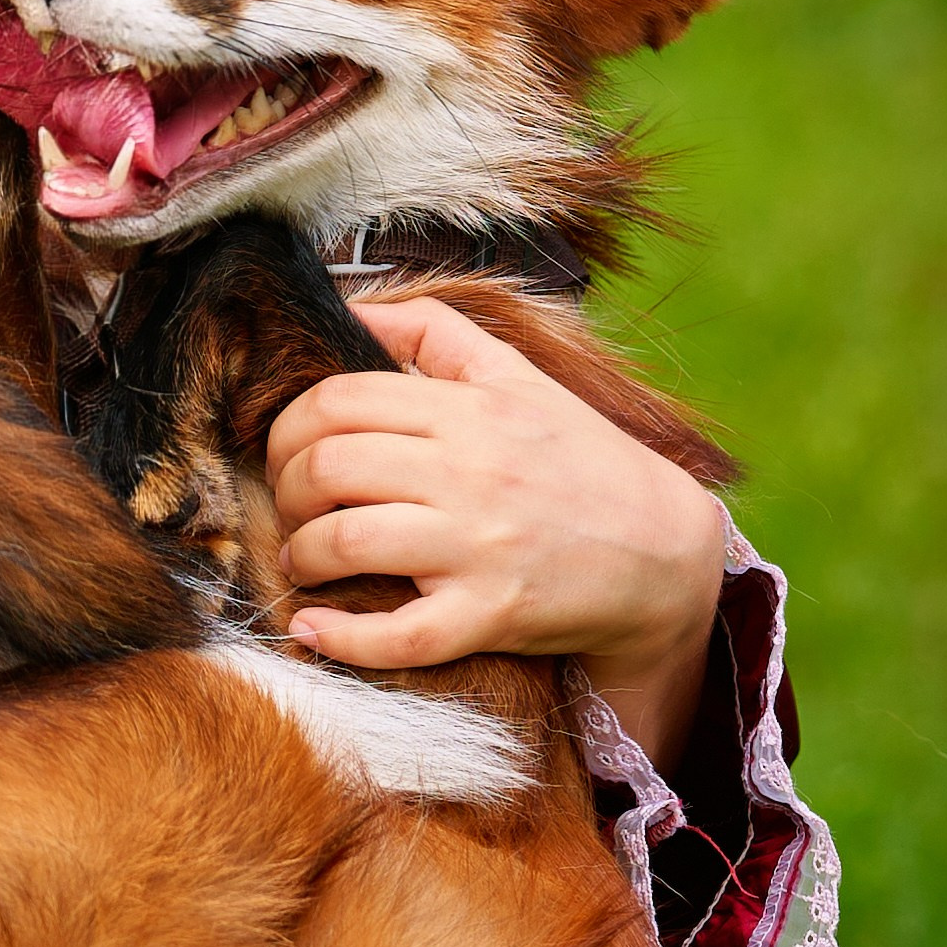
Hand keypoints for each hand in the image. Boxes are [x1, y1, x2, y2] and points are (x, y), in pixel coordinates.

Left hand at [265, 294, 727, 769]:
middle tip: (290, 509)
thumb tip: (356, 309)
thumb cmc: (580, 461)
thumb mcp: (518, 377)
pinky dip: (340, 637)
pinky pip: (397, 636)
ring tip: (303, 560)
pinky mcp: (491, 615)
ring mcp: (480, 547)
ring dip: (300, 556)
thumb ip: (436, 333)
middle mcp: (471, 472)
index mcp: (470, 410)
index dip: (286, 428)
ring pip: (346, 543)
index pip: (337, 401)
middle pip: (327, 467)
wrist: (662, 550)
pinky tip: (313, 627)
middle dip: (284, 491)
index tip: (286, 454)